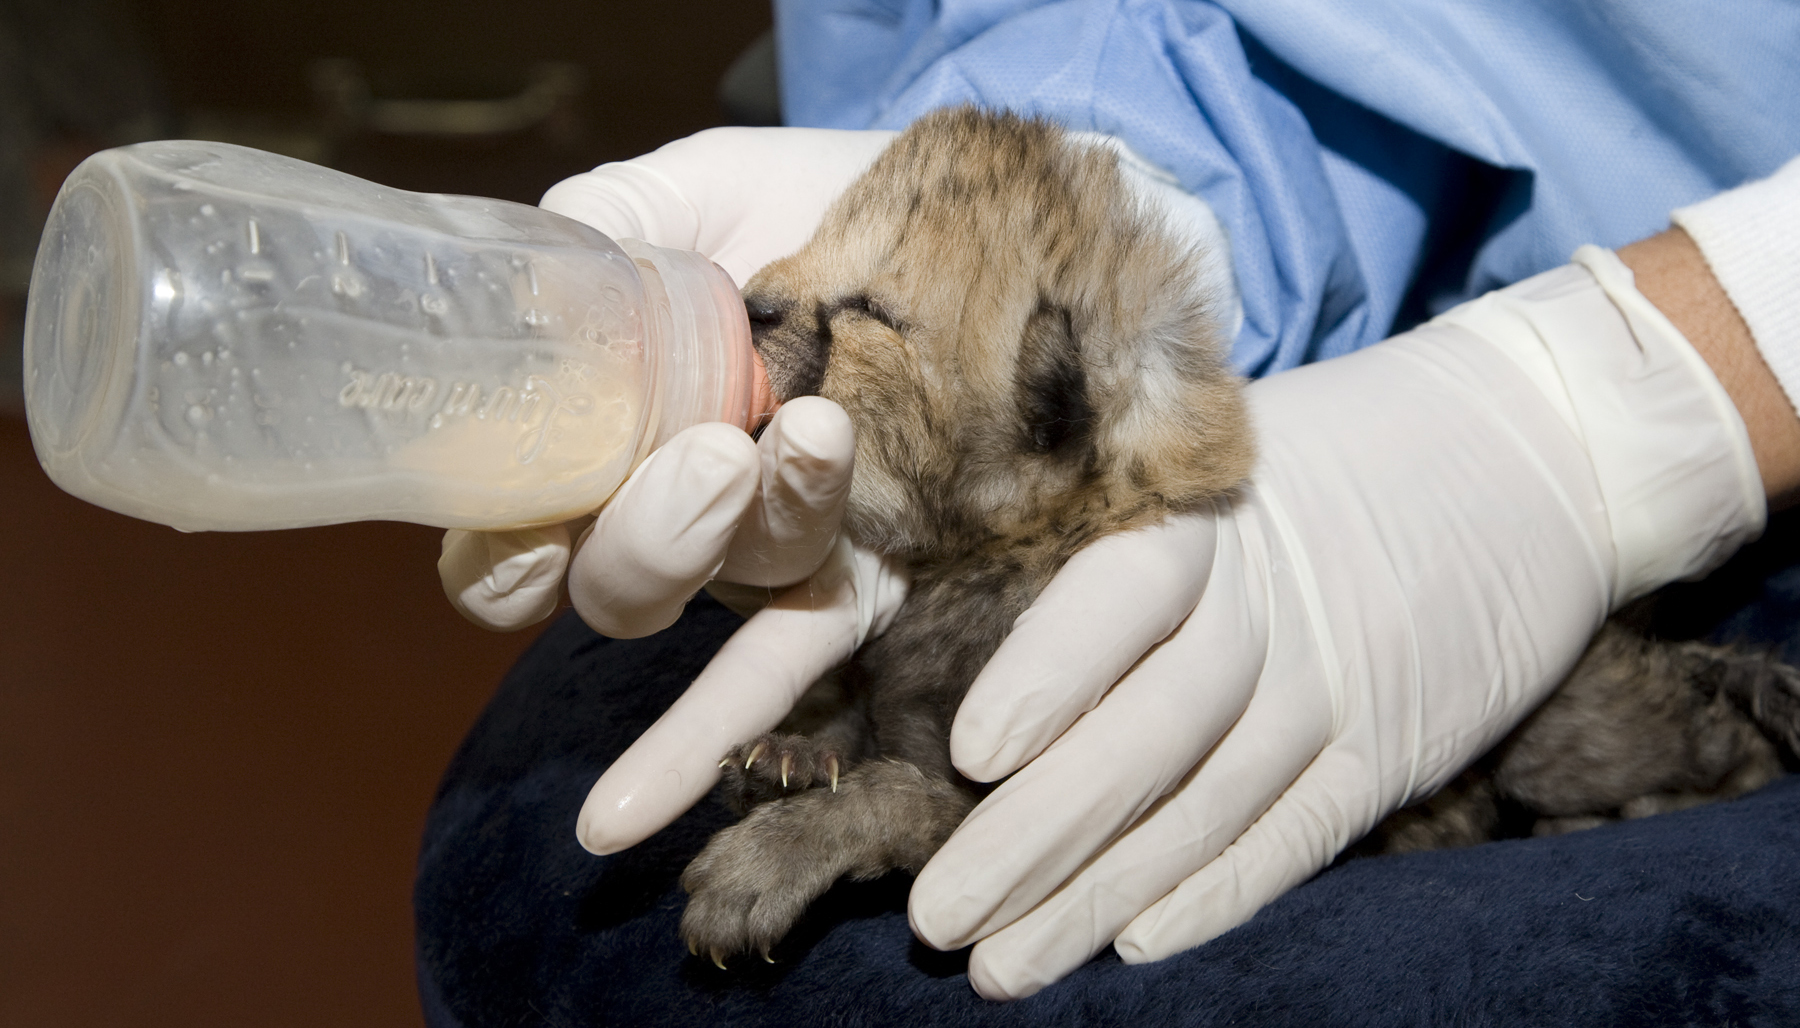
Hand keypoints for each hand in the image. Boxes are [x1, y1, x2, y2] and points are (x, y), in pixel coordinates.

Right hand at [439, 127, 895, 633]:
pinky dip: (783, 647)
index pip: (512, 552)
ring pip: (741, 584)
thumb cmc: (784, 207)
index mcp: (599, 445)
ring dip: (768, 518)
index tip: (533, 536)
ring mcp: (766, 544)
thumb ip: (606, 226)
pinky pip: (817, 635)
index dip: (502, 568)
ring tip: (816, 428)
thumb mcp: (687, 194)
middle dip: (652, 539)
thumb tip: (546, 273)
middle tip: (710, 454)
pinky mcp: (866, 560)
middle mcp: (672, 516)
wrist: (928, 207)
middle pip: (620, 589)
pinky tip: (816, 513)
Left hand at [903, 245, 1765, 997]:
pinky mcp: (1391, 747)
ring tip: (1004, 967)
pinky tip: (1135, 942)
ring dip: (1098, 898)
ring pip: (1204, 811)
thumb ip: (1127, 524)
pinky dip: (1217, 893)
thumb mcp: (1230, 445)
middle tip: (939, 918)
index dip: (1051, 675)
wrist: (1536, 448)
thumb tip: (975, 607)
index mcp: (1211, 515)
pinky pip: (1294, 837)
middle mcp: (1271, 607)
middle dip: (1035, 838)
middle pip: (1146, 735)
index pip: (1122, 595)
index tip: (973, 757)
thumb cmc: (1337, 449)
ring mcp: (1337, 685)